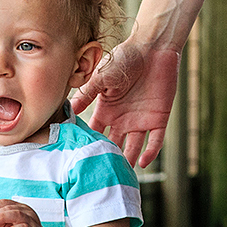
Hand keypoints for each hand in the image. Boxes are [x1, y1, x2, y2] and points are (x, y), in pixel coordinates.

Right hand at [71, 39, 180, 167]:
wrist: (153, 47)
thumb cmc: (125, 58)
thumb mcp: (101, 78)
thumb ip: (86, 95)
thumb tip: (68, 110)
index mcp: (107, 110)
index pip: (96, 133)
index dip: (89, 145)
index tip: (79, 160)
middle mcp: (122, 119)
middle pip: (114, 145)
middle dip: (108, 159)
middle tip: (100, 177)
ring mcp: (141, 120)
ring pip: (133, 147)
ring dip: (128, 161)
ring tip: (120, 178)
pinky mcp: (159, 119)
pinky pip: (155, 141)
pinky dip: (150, 153)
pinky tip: (143, 164)